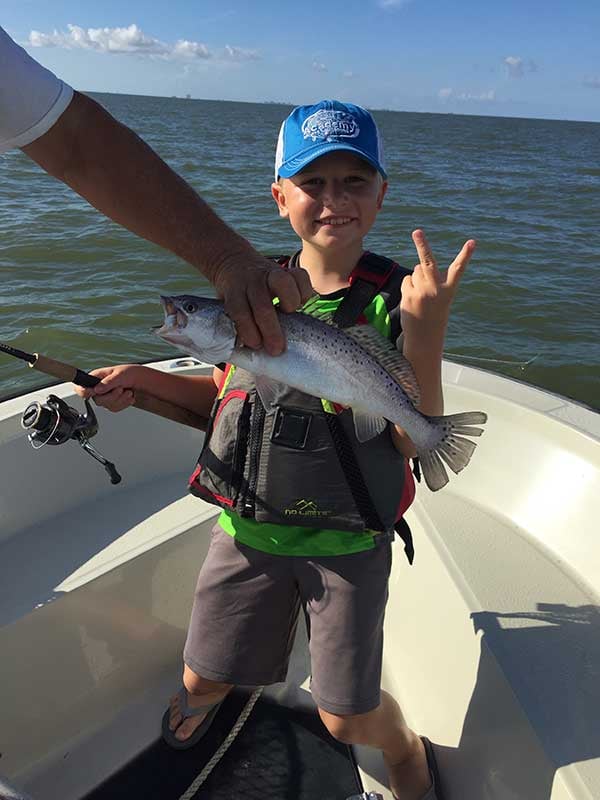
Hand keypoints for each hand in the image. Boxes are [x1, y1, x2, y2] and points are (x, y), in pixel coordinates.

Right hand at [73, 365, 140, 411]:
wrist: (141, 381)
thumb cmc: (130, 373)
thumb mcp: (120, 375)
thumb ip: (108, 382)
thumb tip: (97, 389)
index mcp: (96, 378)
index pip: (81, 388)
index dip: (84, 392)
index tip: (94, 392)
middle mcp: (98, 388)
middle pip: (97, 400)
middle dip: (112, 395)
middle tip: (121, 388)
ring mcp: (104, 397)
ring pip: (107, 406)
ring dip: (121, 399)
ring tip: (127, 391)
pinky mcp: (112, 404)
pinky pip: (115, 409)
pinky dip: (124, 403)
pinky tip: (128, 396)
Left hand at [212, 254, 313, 355]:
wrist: (234, 263)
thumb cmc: (234, 295)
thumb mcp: (225, 307)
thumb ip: (233, 325)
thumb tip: (244, 353)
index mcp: (234, 292)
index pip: (239, 311)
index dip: (247, 329)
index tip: (255, 345)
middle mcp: (252, 281)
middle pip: (262, 304)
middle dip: (271, 330)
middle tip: (277, 349)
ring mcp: (270, 272)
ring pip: (284, 283)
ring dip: (290, 303)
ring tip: (291, 317)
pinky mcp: (287, 269)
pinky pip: (301, 277)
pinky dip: (304, 292)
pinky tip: (299, 304)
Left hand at [400, 229, 475, 349]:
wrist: (425, 335)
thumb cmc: (435, 312)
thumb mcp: (440, 296)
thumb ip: (432, 280)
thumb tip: (418, 266)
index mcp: (449, 289)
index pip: (458, 269)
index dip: (465, 255)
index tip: (472, 242)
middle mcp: (436, 289)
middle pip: (427, 263)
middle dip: (422, 244)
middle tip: (417, 231)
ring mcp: (422, 292)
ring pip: (416, 271)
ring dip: (417, 278)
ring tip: (421, 294)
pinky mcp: (409, 296)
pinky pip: (407, 280)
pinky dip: (409, 285)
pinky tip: (413, 298)